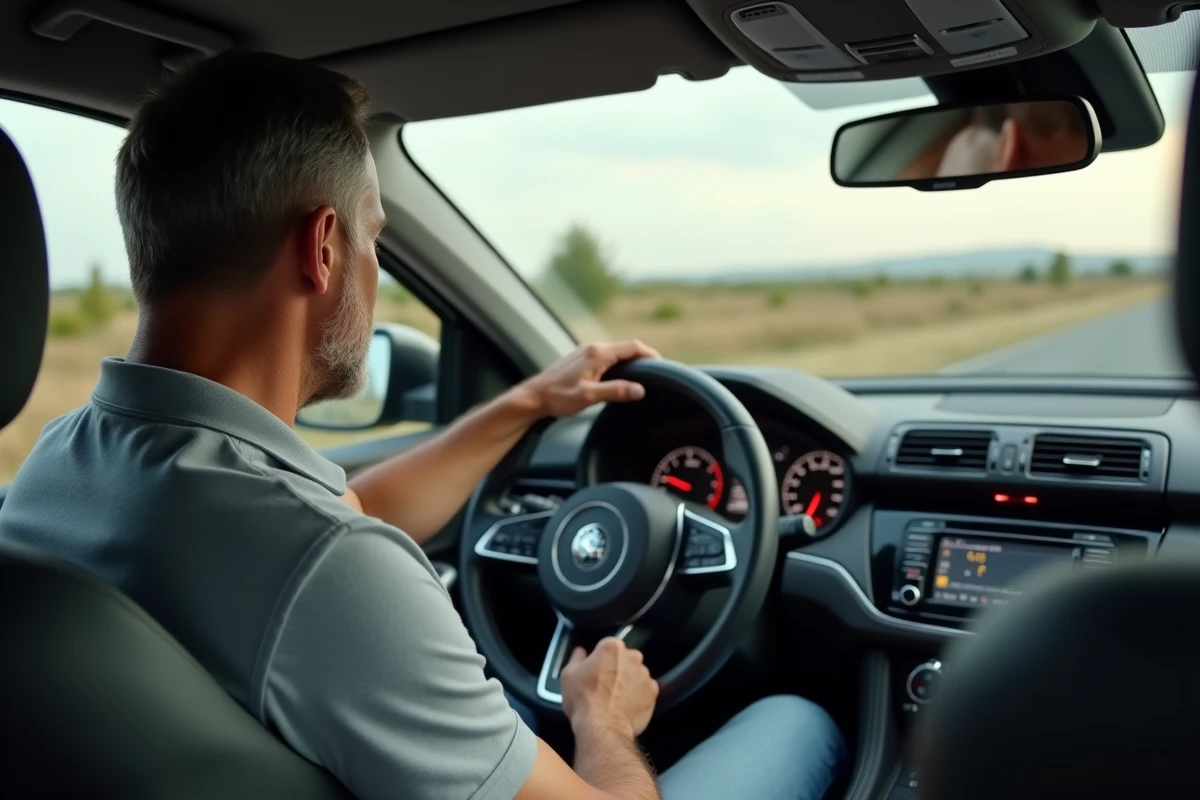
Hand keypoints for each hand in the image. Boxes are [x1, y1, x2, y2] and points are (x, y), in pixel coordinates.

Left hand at [516, 340, 660, 418]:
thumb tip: (641, 390)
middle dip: (643, 357)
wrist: (533, 397)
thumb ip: (616, 391)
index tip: (664, 365)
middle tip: (657, 371)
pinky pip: (606, 355)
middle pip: (626, 347)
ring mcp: (585, 351)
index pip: (633, 347)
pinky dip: (619, 362)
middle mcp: (592, 348)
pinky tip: (620, 375)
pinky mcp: (580, 358)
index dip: (651, 354)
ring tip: (643, 373)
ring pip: (616, 351)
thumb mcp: (589, 397)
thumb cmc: (558, 397)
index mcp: (598, 353)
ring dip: (631, 359)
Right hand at [560, 637, 658, 739]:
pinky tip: (627, 705)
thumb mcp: (568, 675)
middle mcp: (632, 657)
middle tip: (605, 684)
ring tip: (616, 698)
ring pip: (636, 674)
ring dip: (629, 681)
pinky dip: (639, 696)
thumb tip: (580, 651)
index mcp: (612, 647)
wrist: (603, 728)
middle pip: (625, 658)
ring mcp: (645, 675)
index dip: (599, 659)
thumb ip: (576, 658)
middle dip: (617, 668)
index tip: (594, 671)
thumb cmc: (583, 699)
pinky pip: (645, 690)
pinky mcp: (653, 693)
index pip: (607, 646)